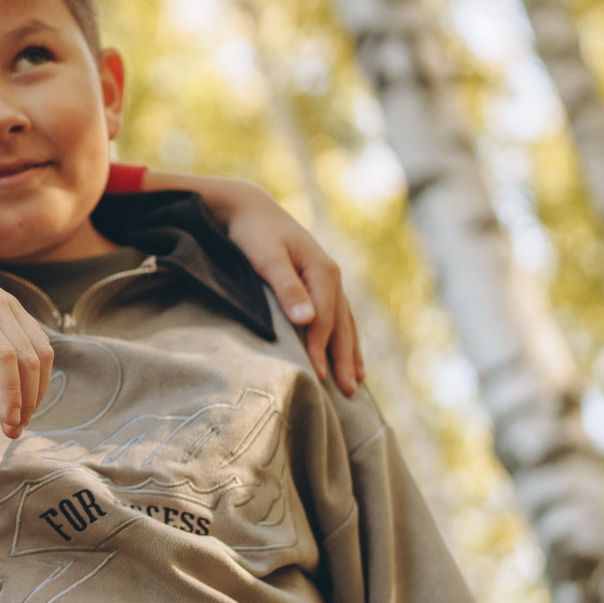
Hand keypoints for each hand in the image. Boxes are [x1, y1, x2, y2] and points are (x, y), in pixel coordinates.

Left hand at [0, 225, 54, 437]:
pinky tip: (24, 389)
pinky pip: (37, 338)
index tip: (7, 424)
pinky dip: (37, 367)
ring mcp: (8, 301)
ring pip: (41, 348)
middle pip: (30, 356)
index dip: (11, 394)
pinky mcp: (10, 304)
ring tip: (21, 416)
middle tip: (13, 431)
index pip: (4, 356)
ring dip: (37, 386)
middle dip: (27, 399)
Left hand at [190, 179, 361, 395]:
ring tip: (356, 383)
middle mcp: (331, 276)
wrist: (248, 208)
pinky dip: (343, 338)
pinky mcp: (318, 282)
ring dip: (350, 353)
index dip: (320, 349)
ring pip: (344, 322)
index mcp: (323, 271)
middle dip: (345, 360)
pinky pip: (338, 316)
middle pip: (342, 325)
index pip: (325, 320)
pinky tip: (347, 354)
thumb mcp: (266, 258)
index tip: (317, 377)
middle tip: (348, 394)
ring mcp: (327, 279)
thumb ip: (286, 288)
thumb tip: (308, 319)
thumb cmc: (252, 233)